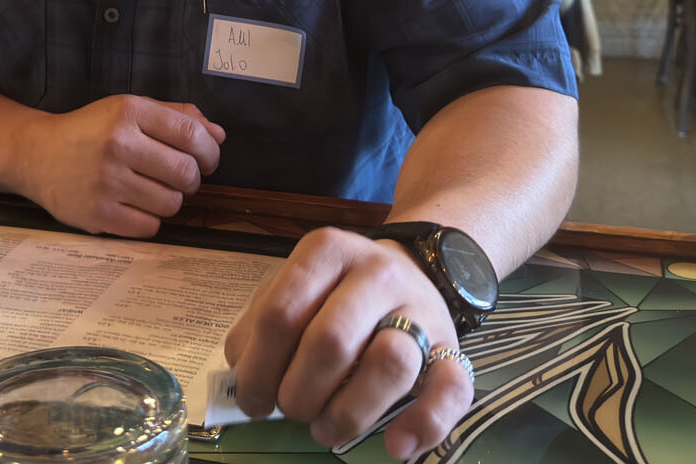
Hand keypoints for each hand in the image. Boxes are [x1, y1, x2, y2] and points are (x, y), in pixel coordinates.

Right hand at [16, 95, 224, 237]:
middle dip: (192, 177)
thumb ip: (175, 116)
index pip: (191, 133)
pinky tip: (133, 204)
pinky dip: (149, 219)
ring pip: (172, 203)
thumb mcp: (128, 109)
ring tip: (151, 188)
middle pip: (186, 172)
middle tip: (178, 175)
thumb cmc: (90, 130)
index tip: (207, 158)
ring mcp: (107, 182)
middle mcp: (118, 144)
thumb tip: (219, 136)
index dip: (209, 150)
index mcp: (128, 112)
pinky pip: (150, 226)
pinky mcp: (98, 215)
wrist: (37, 155)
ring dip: (170, 199)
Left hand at [224, 227, 475, 458]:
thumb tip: (240, 380)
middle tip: (291, 410)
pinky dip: (423, 425)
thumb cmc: (335, 289)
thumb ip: (260, 326)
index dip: (259, 368)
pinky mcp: (455, 347)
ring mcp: (420, 308)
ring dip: (348, 414)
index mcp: (326, 251)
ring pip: (390, 364)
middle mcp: (375, 272)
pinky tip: (395, 446)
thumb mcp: (291, 286)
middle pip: (331, 342)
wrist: (411, 268)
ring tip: (325, 429)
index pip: (281, 314)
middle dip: (299, 394)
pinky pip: (451, 390)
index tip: (252, 401)